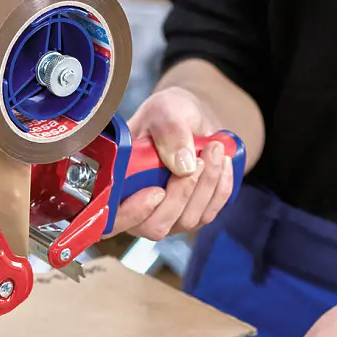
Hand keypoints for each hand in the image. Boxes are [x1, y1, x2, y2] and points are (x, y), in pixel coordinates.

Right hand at [109, 86, 236, 238]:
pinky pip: (209, 213)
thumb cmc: (168, 116)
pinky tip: (223, 162)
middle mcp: (136, 209)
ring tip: (214, 149)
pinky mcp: (191, 216)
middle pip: (155, 226)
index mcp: (116, 185)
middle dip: (181, 195)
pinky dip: (221, 186)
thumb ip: (169, 131)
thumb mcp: (165, 110)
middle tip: (199, 159)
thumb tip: (183, 165)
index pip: (112, 220)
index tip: (157, 191)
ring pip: (187, 220)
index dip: (132, 214)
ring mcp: (165, 217)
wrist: (192, 120)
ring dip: (206, 185)